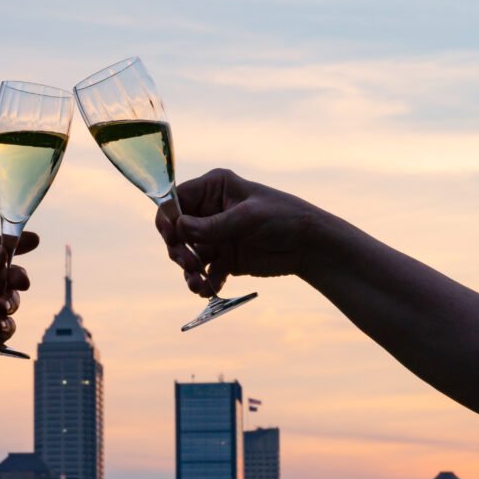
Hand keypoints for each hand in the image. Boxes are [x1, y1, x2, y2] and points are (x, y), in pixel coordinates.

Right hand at [156, 169, 315, 296]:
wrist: (310, 245)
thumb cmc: (283, 217)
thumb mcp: (247, 218)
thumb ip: (212, 225)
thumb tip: (179, 228)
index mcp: (213, 188)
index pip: (176, 200)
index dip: (168, 219)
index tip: (172, 237)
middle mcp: (209, 211)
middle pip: (177, 231)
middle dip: (179, 250)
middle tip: (190, 264)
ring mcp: (215, 235)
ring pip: (187, 254)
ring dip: (189, 271)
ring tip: (198, 285)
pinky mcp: (223, 258)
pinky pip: (204, 272)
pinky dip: (203, 282)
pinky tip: (210, 289)